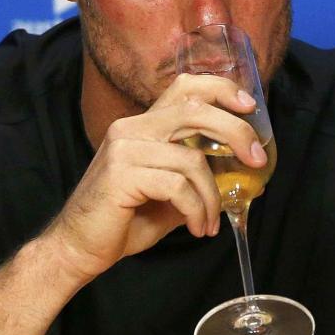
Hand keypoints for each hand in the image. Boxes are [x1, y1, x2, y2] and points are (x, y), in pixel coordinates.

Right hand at [42, 74, 265, 282]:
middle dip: (236, 132)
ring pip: (192, 159)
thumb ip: (198, 179)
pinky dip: (196, 210)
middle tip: (256, 160)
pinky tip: (197, 228)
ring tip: (210, 222)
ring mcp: (124, 149)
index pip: (184, 88)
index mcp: (143, 126)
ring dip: (212, 196)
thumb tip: (244, 178)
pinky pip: (178, 187)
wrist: (78, 247)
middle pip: (196, 112)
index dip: (221, 90)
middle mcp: (131, 128)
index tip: (249, 107)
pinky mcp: (122, 174)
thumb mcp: (170, 195)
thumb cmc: (124, 220)